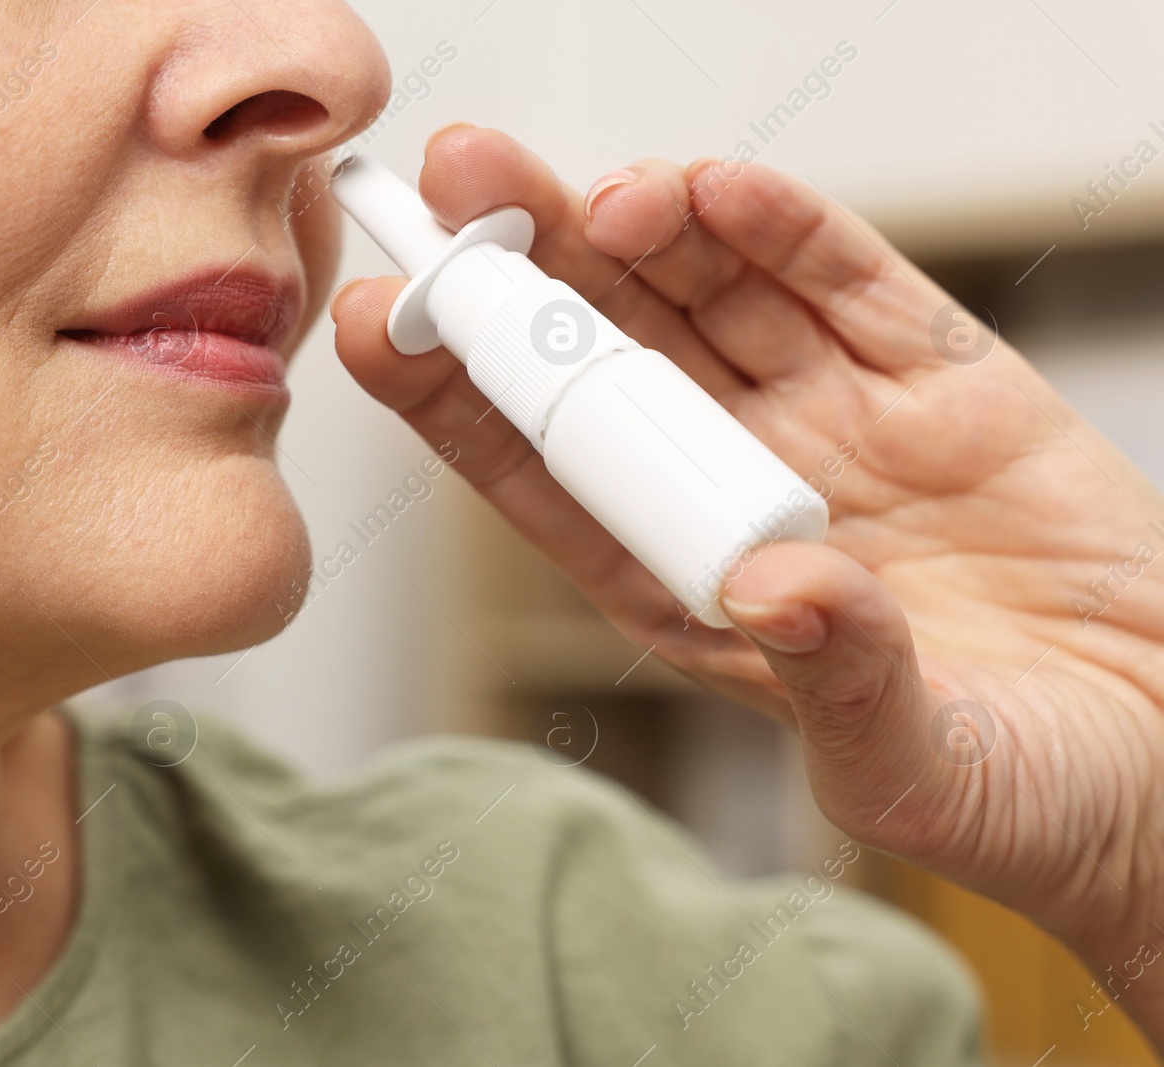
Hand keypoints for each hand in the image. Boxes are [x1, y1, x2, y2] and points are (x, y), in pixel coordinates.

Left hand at [330, 125, 1163, 1042]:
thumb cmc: (1021, 790)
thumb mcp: (909, 762)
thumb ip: (839, 675)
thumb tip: (780, 586)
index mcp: (689, 582)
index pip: (543, 471)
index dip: (459, 394)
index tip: (383, 323)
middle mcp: (741, 486)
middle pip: (608, 356)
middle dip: (530, 269)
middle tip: (460, 183)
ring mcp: (837, 422)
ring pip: (713, 296)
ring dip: (644, 231)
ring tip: (593, 195)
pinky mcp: (940, 381)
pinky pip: (849, 285)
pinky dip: (785, 232)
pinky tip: (719, 192)